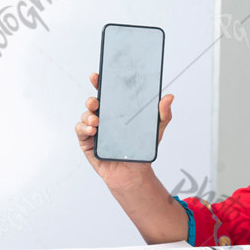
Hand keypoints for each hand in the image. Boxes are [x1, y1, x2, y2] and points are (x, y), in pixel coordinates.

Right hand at [75, 72, 174, 191]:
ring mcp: (95, 129)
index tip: (97, 76)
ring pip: (86, 115)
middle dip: (92, 99)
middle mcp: (105, 117)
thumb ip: (163, 114)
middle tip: (96, 102)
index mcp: (118, 111)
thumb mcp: (156, 130)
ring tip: (97, 121)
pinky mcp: (88, 142)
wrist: (134, 174)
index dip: (101, 83)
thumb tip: (169, 97)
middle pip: (93, 102)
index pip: (108, 93)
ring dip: (88, 115)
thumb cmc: (142, 150)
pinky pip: (80, 130)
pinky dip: (84, 127)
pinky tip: (92, 129)